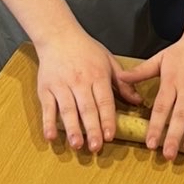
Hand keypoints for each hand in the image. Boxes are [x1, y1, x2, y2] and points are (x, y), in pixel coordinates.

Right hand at [36, 25, 142, 153]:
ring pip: (68, 110)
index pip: (104, 101)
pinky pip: (48, 108)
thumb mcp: (109, 61)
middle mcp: (80, 82)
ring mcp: (61, 85)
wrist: (58, 36)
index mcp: (98, 75)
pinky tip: (51, 136)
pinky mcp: (46, 88)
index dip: (107, 119)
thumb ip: (123, 83)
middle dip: (92, 129)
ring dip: (72, 129)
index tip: (110, 135)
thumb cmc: (86, 49)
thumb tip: (138, 101)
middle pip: (87, 108)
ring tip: (77, 145)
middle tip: (96, 147)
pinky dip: (48, 122)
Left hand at [123, 26, 183, 159]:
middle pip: (180, 114)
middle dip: (174, 136)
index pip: (161, 107)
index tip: (151, 143)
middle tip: (168, 154)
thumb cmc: (183, 49)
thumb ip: (141, 72)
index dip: (156, 126)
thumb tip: (120, 79)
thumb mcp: (160, 58)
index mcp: (172, 80)